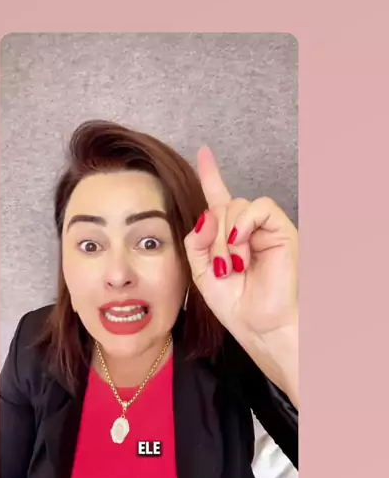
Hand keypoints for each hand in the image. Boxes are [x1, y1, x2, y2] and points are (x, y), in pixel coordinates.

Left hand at [184, 146, 297, 402]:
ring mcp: (265, 228)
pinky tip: (241, 242)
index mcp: (227, 236)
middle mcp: (247, 228)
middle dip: (212, 237)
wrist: (260, 325)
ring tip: (234, 265)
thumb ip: (196, 241)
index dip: (211, 174)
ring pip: (235, 206)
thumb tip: (207, 215)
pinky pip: (259, 207)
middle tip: (221, 267)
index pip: (218, 198)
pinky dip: (245, 223)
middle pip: (220, 207)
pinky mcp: (282, 229)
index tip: (203, 152)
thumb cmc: (235, 304)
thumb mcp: (201, 272)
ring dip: (226, 238)